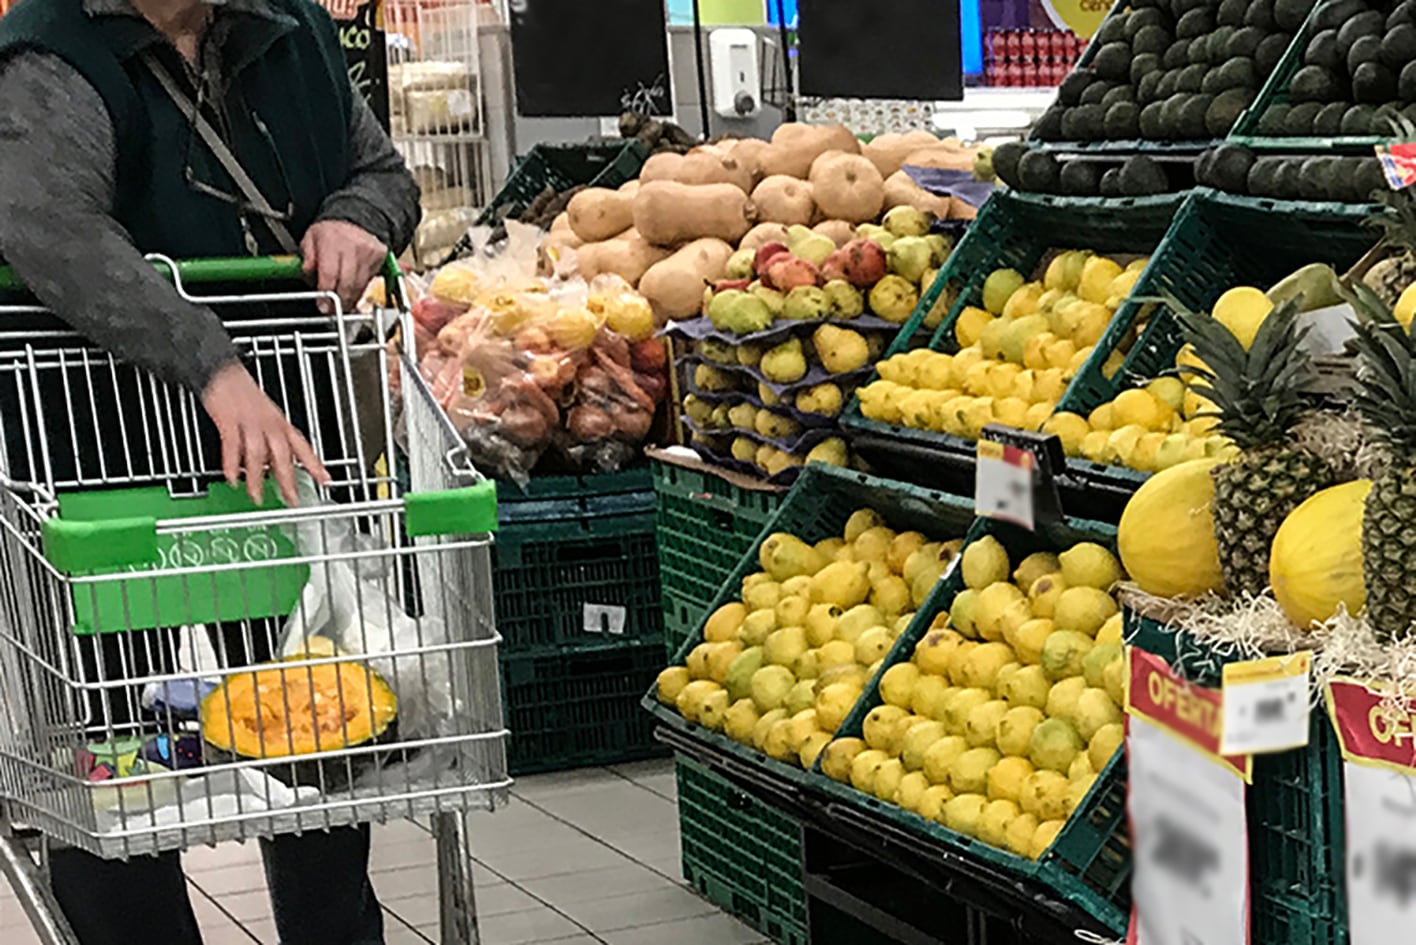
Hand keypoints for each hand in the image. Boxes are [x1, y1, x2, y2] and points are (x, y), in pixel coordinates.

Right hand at [202, 363, 330, 505]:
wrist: (223, 373)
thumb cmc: (244, 394)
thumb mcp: (267, 416)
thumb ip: (272, 441)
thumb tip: (275, 466)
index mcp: (280, 423)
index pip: (303, 447)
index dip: (315, 465)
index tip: (327, 481)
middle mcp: (269, 423)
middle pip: (283, 455)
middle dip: (288, 480)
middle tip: (291, 500)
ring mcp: (250, 422)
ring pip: (258, 454)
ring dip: (257, 478)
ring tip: (257, 497)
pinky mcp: (229, 421)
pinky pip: (233, 446)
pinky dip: (232, 464)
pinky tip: (233, 478)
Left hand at [301, 220, 386, 315]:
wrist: (357, 221)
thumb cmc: (332, 232)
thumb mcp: (311, 237)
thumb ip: (307, 255)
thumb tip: (307, 270)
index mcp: (332, 240)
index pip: (330, 273)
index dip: (325, 293)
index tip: (322, 305)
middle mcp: (353, 247)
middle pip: (347, 283)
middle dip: (339, 302)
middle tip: (331, 311)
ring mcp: (369, 253)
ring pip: (360, 286)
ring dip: (349, 300)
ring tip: (340, 306)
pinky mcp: (380, 259)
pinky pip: (368, 282)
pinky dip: (359, 292)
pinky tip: (351, 296)